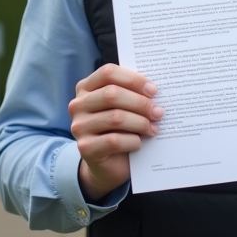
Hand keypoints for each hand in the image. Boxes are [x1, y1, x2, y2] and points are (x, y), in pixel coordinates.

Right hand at [68, 63, 162, 201]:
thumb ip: (131, 93)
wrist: (108, 164)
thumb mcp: (124, 107)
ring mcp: (79, 126)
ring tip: (153, 128)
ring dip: (141, 123)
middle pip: (112, 94)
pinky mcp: (85, 148)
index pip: (108, 73)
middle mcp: (78, 105)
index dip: (133, 79)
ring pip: (115, 117)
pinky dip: (133, 141)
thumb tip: (153, 89)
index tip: (153, 90)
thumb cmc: (119, 129)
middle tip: (159, 112)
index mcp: (86, 88)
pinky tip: (139, 143)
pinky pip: (114, 141)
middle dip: (140, 103)